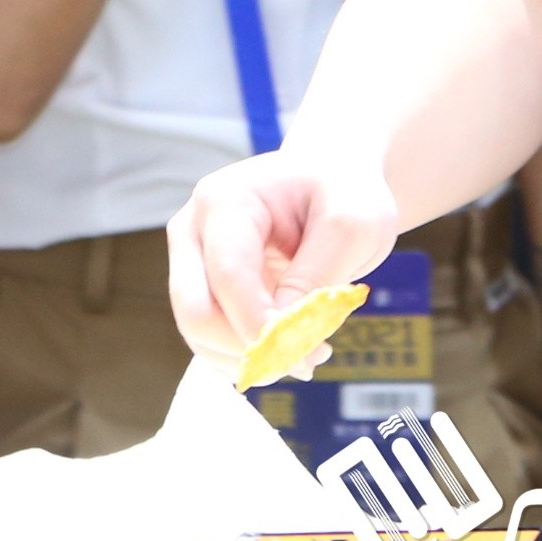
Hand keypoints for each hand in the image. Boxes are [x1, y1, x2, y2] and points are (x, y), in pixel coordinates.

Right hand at [168, 144, 400, 367]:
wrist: (328, 179)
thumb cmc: (342, 193)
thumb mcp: (351, 226)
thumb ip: (315, 277)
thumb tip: (282, 335)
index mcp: (226, 201)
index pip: (230, 276)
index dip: (261, 326)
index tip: (309, 358)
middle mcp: (193, 229)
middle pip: (196, 312)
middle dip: (251, 349)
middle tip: (307, 362)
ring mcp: (190, 259)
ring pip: (198, 335)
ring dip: (252, 360)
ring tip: (308, 353)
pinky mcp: (201, 287)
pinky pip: (208, 340)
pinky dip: (247, 358)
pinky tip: (288, 348)